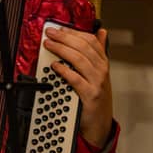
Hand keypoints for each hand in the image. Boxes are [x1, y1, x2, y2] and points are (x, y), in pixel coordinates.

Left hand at [43, 26, 113, 147]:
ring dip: (61, 50)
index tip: (60, 29)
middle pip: (83, 47)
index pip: (91, 41)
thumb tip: (102, 32)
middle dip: (64, 38)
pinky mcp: (90, 95)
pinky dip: (64, 71)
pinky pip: (75, 79)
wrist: (100, 123)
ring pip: (79, 59)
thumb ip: (98, 52)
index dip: (74, 33)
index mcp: (103, 63)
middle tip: (50, 34)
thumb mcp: (99, 73)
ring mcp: (97, 82)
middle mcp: (101, 71)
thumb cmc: (97, 97)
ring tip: (49, 45)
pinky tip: (55, 66)